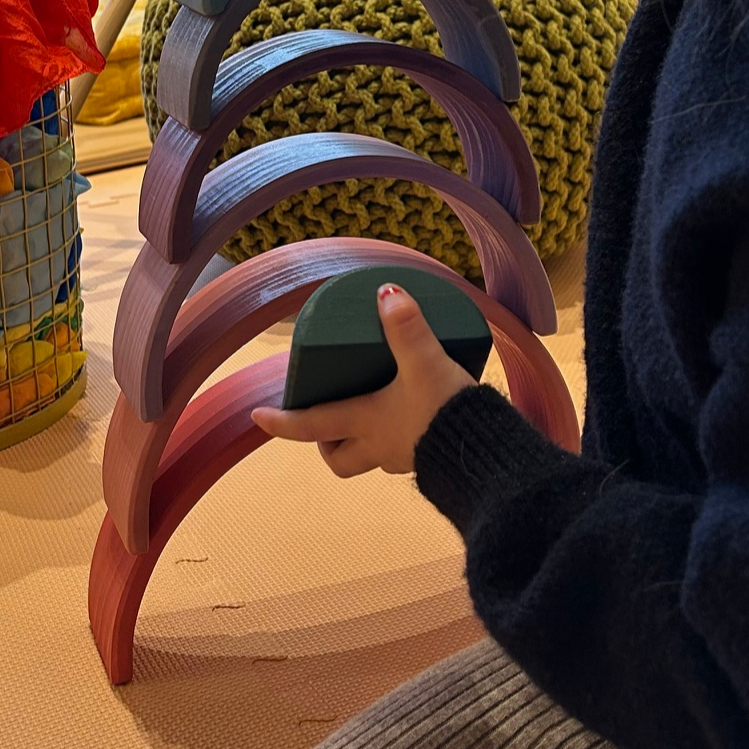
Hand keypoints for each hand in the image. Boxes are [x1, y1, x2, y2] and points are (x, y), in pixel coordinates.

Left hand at [251, 283, 475, 477]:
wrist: (491, 455)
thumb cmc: (448, 413)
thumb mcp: (425, 364)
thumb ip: (407, 328)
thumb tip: (386, 292)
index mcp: (366, 423)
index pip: (310, 427)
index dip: (281, 422)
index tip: (257, 416)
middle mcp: (379, 446)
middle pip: (337, 456)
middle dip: (324, 440)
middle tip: (324, 412)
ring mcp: (404, 455)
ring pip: (368, 455)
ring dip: (360, 437)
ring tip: (367, 404)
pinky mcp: (430, 456)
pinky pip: (400, 449)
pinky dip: (396, 433)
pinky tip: (413, 409)